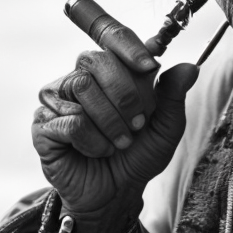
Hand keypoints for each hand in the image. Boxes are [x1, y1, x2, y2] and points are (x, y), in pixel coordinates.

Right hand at [32, 17, 197, 232]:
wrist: (116, 194)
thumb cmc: (138, 156)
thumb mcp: (165, 128)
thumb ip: (173, 96)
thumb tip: (189, 67)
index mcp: (110, 70)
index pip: (113, 38)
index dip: (130, 47)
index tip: (150, 65)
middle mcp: (80, 77)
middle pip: (95, 60)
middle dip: (124, 94)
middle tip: (137, 124)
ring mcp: (57, 98)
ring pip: (82, 88)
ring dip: (110, 122)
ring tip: (119, 143)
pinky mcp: (43, 123)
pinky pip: (70, 120)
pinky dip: (93, 141)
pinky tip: (97, 152)